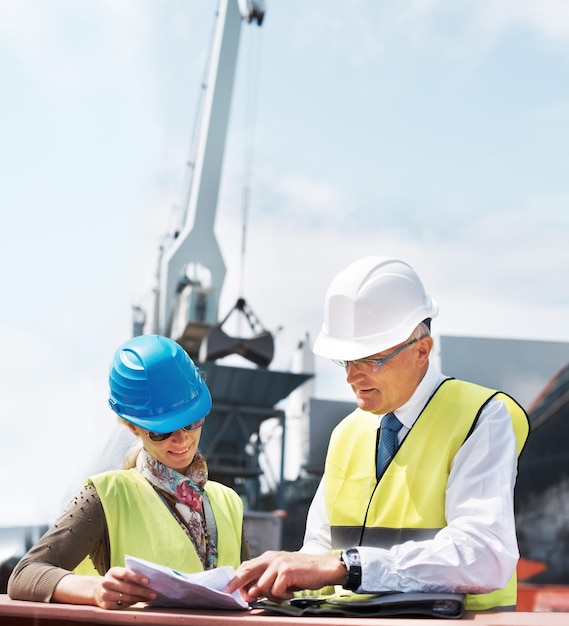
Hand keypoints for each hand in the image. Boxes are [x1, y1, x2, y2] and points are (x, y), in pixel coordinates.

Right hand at [94, 566, 157, 609]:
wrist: (96, 590)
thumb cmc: (114, 580)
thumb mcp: (118, 574)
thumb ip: (130, 574)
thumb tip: (147, 581)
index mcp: (112, 572)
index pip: (125, 573)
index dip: (137, 577)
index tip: (148, 581)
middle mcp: (107, 583)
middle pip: (128, 588)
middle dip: (143, 591)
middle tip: (154, 594)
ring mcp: (105, 595)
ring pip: (126, 598)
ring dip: (139, 598)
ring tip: (149, 598)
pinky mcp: (106, 605)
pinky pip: (122, 605)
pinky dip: (132, 603)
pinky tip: (138, 601)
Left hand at [224, 551, 345, 602]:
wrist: (324, 567)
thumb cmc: (303, 572)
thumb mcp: (282, 572)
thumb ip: (267, 578)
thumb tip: (250, 592)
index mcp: (269, 557)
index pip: (247, 566)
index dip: (236, 578)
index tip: (227, 589)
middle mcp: (272, 557)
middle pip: (247, 571)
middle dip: (237, 585)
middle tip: (235, 596)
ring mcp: (279, 563)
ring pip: (261, 586)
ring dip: (270, 596)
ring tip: (283, 594)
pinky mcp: (286, 572)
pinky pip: (275, 591)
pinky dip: (282, 596)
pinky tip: (291, 593)